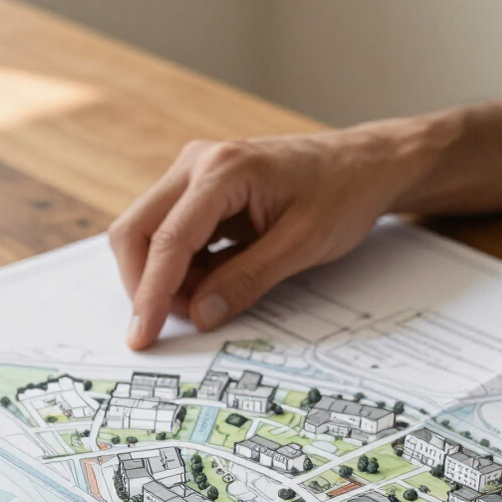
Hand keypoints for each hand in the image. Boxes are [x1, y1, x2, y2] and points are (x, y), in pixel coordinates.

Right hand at [110, 119, 442, 348]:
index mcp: (223, 171)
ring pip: (150, 234)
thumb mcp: (301, 246)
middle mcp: (198, 164)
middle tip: (170, 326)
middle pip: (137, 231)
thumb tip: (200, 316)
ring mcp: (197, 174)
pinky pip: (174, 234)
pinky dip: (184, 268)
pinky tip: (217, 283)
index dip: (150, 295)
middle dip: (145, 284)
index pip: (167, 240)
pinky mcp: (203, 190)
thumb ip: (247, 280)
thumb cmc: (341, 195)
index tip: (141, 337)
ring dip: (168, 278)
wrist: (364, 165)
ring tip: (212, 300)